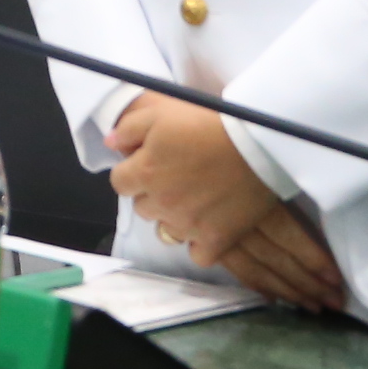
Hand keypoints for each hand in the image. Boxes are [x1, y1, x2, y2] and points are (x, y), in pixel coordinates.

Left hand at [108, 93, 342, 310]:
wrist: (257, 144)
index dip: (132, 172)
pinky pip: (197, 255)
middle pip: (142, 207)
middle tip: (176, 177)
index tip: (149, 163)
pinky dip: (200, 244)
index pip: (119, 183)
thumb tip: (110, 143)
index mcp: (145, 173)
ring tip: (194, 199)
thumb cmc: (208, 124)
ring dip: (174, 218)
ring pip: (166, 232)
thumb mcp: (161, 113)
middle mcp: (161, 204)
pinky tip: (208, 226)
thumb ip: (129, 128)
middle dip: (152, 193)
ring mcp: (188, 226)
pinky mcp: (216, 240)